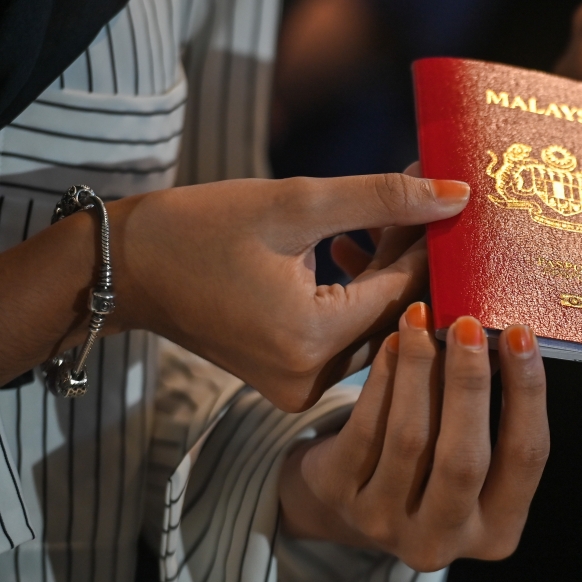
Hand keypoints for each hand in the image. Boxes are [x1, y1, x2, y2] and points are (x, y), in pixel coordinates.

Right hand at [109, 173, 469, 410]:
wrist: (126, 268)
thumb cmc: (200, 229)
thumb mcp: (296, 203)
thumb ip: (383, 198)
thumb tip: (455, 195)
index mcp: (311, 338)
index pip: (404, 293)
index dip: (431, 246)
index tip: (453, 208)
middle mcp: (310, 377)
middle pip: (393, 315)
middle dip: (413, 259)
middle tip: (429, 209)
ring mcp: (299, 386)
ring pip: (372, 326)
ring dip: (385, 275)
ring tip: (391, 219)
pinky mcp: (290, 380)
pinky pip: (345, 337)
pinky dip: (355, 296)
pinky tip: (353, 249)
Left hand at [278, 304, 548, 571]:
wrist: (346, 498)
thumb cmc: (428, 462)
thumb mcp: (470, 453)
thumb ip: (491, 412)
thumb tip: (503, 332)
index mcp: (496, 530)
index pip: (526, 458)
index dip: (527, 393)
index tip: (521, 334)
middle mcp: (442, 541)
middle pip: (465, 459)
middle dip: (469, 383)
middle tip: (467, 324)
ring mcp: (385, 526)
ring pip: (411, 438)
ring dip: (420, 368)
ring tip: (424, 318)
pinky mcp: (340, 498)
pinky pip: (366, 429)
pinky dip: (383, 379)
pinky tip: (393, 341)